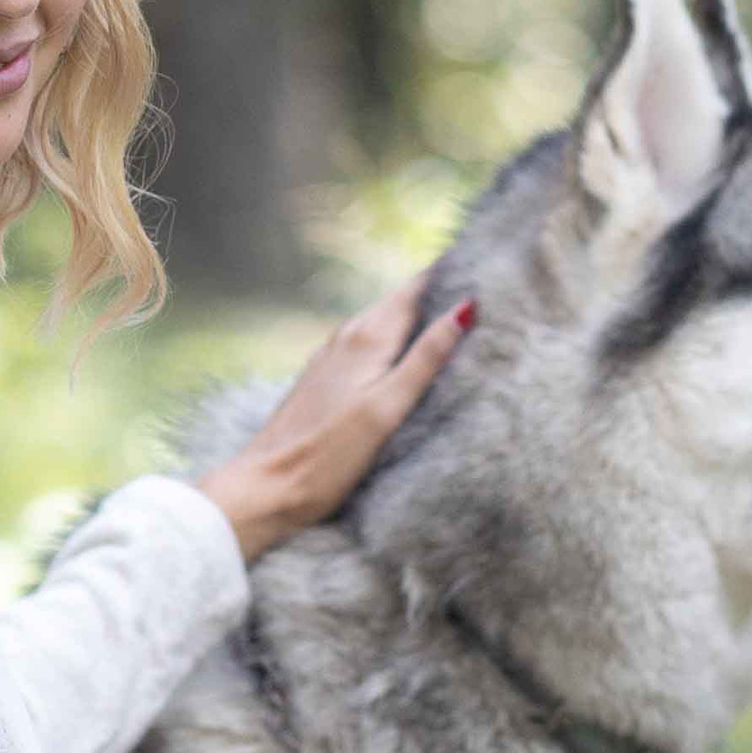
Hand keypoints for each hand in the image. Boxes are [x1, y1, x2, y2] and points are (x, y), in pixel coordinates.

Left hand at [194, 278, 477, 563]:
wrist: (267, 486)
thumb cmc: (328, 455)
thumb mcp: (387, 407)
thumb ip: (425, 358)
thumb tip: (466, 309)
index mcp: (367, 336)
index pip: (416, 288)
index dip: (449, 275)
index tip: (484, 266)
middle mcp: (347, 337)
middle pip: (401, 302)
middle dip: (437, 293)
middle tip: (481, 291)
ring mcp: (331, 357)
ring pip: (382, 323)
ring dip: (414, 318)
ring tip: (451, 319)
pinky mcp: (322, 380)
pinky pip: (365, 346)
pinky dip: (391, 342)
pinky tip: (402, 356)